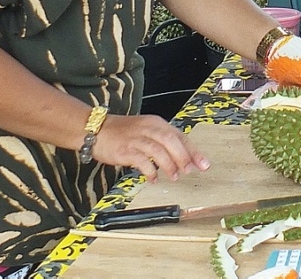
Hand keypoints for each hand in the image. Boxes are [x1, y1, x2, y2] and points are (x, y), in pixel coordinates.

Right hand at [92, 114, 209, 182]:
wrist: (96, 129)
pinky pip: (142, 160)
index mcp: (156, 123)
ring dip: (169, 165)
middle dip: (183, 157)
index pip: (180, 136)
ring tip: (173, 176)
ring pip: (158, 150)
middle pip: (171, 141)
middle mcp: (148, 128)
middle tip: (188, 171)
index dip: (193, 151)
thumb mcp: (146, 131)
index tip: (203, 164)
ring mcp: (136, 138)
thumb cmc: (123, 133)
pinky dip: (150, 170)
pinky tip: (153, 178)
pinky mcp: (125, 149)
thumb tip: (182, 158)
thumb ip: (163, 142)